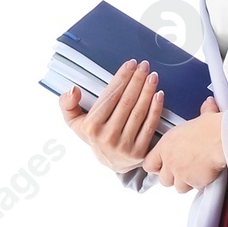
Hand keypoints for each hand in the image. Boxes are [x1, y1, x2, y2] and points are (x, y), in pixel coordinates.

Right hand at [59, 59, 162, 173]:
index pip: (110, 97)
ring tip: (153, 75)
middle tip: (144, 65)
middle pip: (126, 102)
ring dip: (148, 90)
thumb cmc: (94, 135)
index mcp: (91, 127)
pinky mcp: (139, 151)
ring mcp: (124, 145)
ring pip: (139, 111)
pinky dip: (156, 108)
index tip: (131, 64)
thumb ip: (68, 105)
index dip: (121, 78)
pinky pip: (150, 125)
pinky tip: (159, 93)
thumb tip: (73, 89)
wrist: (111, 162)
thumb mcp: (76, 123)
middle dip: (137, 80)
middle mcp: (107, 136)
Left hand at [143, 98, 224, 192]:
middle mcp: (169, 161)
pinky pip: (195, 187)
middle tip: (185, 169)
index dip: (157, 166)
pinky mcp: (193, 182)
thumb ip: (203, 112)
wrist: (224, 138)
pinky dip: (201, 184)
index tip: (165, 164)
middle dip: (173, 177)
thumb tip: (209, 104)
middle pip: (163, 179)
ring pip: (178, 186)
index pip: (149, 163)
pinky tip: (209, 174)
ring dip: (187, 182)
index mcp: (166, 145)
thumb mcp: (204, 116)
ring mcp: (180, 173)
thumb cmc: (214, 126)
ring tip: (198, 173)